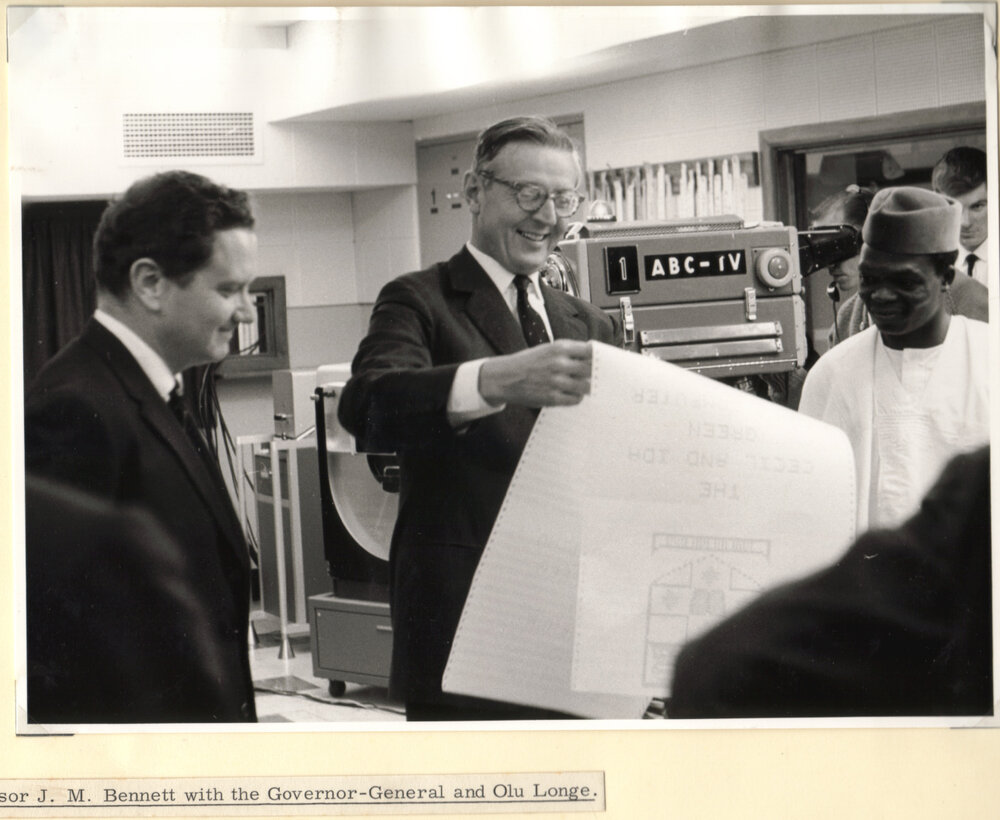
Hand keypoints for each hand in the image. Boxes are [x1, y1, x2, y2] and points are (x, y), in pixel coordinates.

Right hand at [478, 340, 592, 407]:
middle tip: (596, 377)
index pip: (591, 351)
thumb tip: (593, 354)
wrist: (504, 378)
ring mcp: (556, 381)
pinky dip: (576, 398)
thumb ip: (569, 351)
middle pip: (591, 369)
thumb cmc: (528, 363)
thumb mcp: (548, 349)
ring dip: (586, 387)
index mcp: (559, 348)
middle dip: (595, 374)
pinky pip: (575, 400)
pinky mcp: (552, 397)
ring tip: (581, 386)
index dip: (599, 357)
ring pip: (586, 386)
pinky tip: (571, 394)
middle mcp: (559, 363)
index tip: (603, 361)